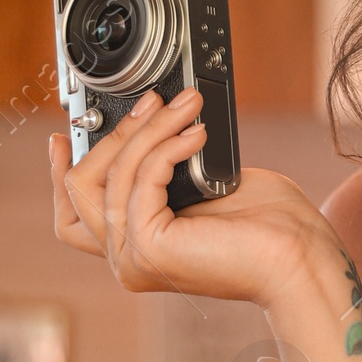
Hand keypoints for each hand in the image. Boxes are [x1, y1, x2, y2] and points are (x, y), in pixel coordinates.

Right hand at [49, 86, 338, 312]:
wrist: (301, 259)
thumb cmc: (271, 228)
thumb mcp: (204, 187)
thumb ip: (165, 170)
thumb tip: (149, 130)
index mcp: (138, 249)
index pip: (73, 215)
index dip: (61, 172)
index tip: (64, 134)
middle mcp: (128, 260)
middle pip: (82, 187)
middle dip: (116, 134)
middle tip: (154, 101)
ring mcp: (134, 258)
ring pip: (111, 175)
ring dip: (149, 129)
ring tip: (187, 107)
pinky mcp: (149, 248)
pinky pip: (140, 178)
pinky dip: (166, 147)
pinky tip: (196, 135)